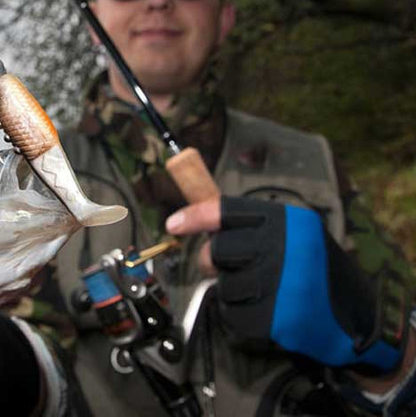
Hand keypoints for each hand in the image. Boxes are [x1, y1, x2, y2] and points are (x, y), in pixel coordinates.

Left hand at [166, 197, 408, 374]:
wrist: (356, 319)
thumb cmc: (316, 272)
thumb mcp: (293, 236)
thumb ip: (252, 229)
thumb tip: (202, 229)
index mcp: (289, 221)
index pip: (227, 210)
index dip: (195, 216)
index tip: (173, 224)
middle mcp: (285, 248)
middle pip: (219, 249)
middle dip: (216, 260)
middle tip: (228, 267)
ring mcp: (281, 285)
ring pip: (224, 284)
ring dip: (233, 291)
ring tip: (261, 292)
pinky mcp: (274, 318)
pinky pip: (232, 313)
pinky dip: (240, 315)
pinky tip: (265, 311)